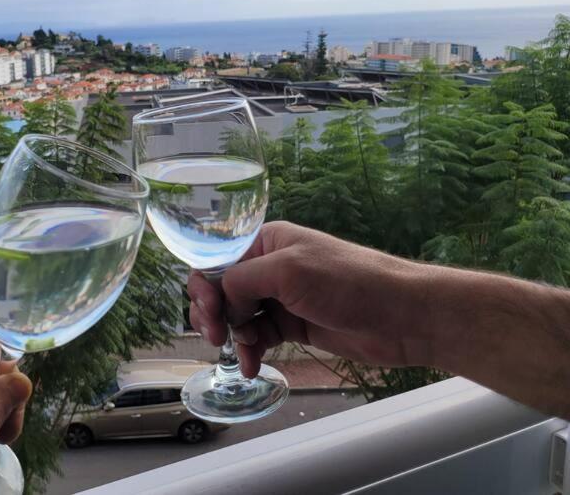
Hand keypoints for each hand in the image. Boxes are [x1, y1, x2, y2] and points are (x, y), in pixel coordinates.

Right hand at [188, 221, 435, 377]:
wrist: (402, 316)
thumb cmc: (348, 282)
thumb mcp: (288, 271)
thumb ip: (243, 280)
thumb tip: (221, 301)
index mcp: (266, 242)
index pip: (217, 260)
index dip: (205, 286)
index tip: (210, 313)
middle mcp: (269, 267)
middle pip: (222, 290)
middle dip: (214, 313)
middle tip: (217, 336)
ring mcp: (281, 297)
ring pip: (238, 316)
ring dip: (233, 336)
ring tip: (242, 354)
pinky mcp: (293, 325)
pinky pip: (259, 336)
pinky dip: (250, 350)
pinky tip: (251, 365)